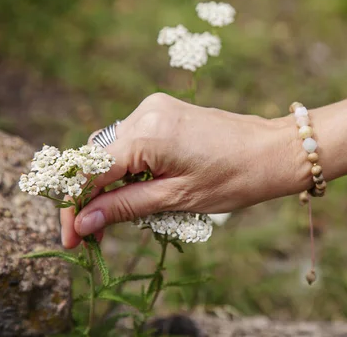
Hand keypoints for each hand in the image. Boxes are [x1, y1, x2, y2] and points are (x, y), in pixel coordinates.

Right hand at [60, 93, 309, 247]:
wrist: (273, 151)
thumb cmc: (234, 177)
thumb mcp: (177, 199)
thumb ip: (125, 207)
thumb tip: (83, 223)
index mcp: (146, 133)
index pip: (90, 171)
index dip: (75, 207)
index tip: (72, 240)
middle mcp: (144, 112)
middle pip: (95, 157)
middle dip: (88, 196)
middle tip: (90, 236)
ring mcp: (154, 107)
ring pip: (111, 149)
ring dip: (106, 183)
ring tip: (113, 218)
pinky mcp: (164, 111)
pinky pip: (131, 140)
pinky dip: (126, 167)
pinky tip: (133, 191)